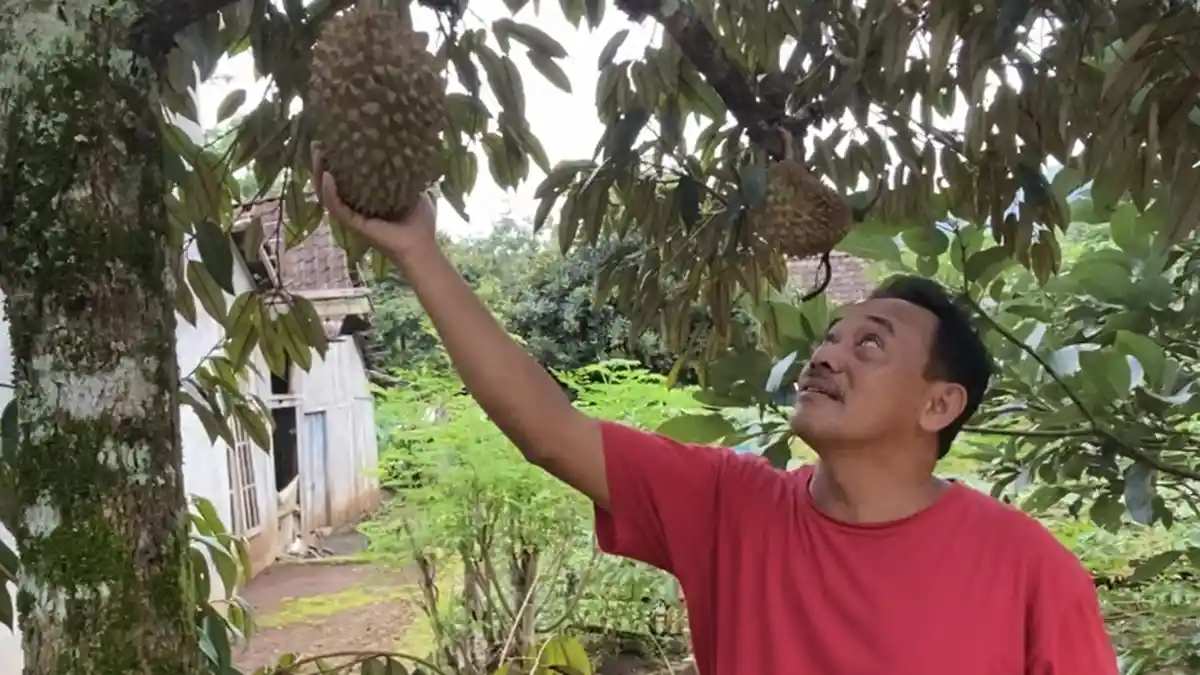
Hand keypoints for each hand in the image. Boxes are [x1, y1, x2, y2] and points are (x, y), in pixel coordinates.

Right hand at [310, 142, 437, 262]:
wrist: (422, 245)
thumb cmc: (419, 222)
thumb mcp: (414, 190)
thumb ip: (406, 175)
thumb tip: (405, 152)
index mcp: (367, 198)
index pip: (346, 177)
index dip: (337, 159)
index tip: (334, 139)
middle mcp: (355, 206)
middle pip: (330, 183)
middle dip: (321, 163)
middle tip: (318, 143)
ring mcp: (352, 216)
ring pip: (326, 194)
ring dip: (318, 174)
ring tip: (317, 154)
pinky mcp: (353, 225)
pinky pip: (336, 207)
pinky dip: (330, 192)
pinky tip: (327, 176)